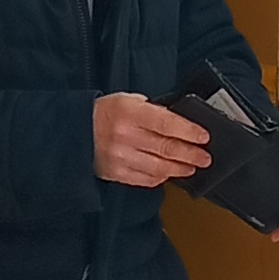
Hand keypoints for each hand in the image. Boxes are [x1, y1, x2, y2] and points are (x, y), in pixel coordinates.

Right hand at [95, 92, 215, 189]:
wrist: (73, 130)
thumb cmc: (104, 113)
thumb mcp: (127, 100)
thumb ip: (152, 111)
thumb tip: (179, 123)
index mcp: (129, 112)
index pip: (167, 123)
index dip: (189, 131)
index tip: (203, 137)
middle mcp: (125, 135)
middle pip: (167, 148)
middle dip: (191, 154)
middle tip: (205, 157)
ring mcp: (120, 156)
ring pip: (159, 167)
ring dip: (180, 168)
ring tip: (191, 167)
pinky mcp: (116, 173)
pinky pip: (145, 179)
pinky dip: (160, 178)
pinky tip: (168, 174)